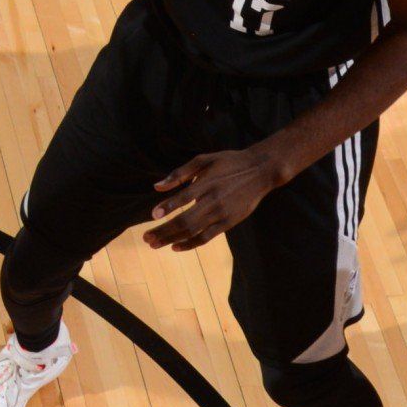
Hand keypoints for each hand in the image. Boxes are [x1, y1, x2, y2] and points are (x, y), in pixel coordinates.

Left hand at [142, 146, 280, 249]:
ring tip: (154, 244)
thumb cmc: (228, 163)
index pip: (184, 198)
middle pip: (185, 221)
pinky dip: (190, 244)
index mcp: (207, 183)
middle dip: (163, 231)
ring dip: (171, 240)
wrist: (260, 171)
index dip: (168, 207)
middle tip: (146, 238)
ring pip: (193, 231)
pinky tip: (176, 247)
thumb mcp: (204, 160)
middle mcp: (213, 201)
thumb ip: (180, 173)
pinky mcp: (228, 223)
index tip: (153, 215)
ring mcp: (221, 214)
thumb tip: (157, 186)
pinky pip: (206, 237)